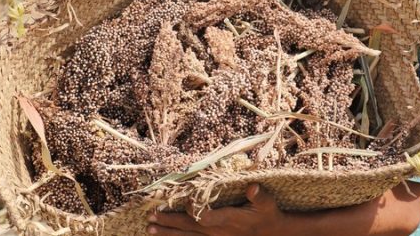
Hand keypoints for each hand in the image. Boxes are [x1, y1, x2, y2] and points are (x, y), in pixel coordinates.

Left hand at [148, 183, 285, 235]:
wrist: (270, 234)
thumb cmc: (266, 214)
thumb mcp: (267, 204)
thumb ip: (260, 196)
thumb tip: (253, 188)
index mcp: (228, 220)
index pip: (204, 217)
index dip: (193, 210)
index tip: (184, 200)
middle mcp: (217, 231)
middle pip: (189, 227)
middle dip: (169, 221)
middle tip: (151, 216)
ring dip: (167, 232)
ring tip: (149, 228)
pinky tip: (163, 235)